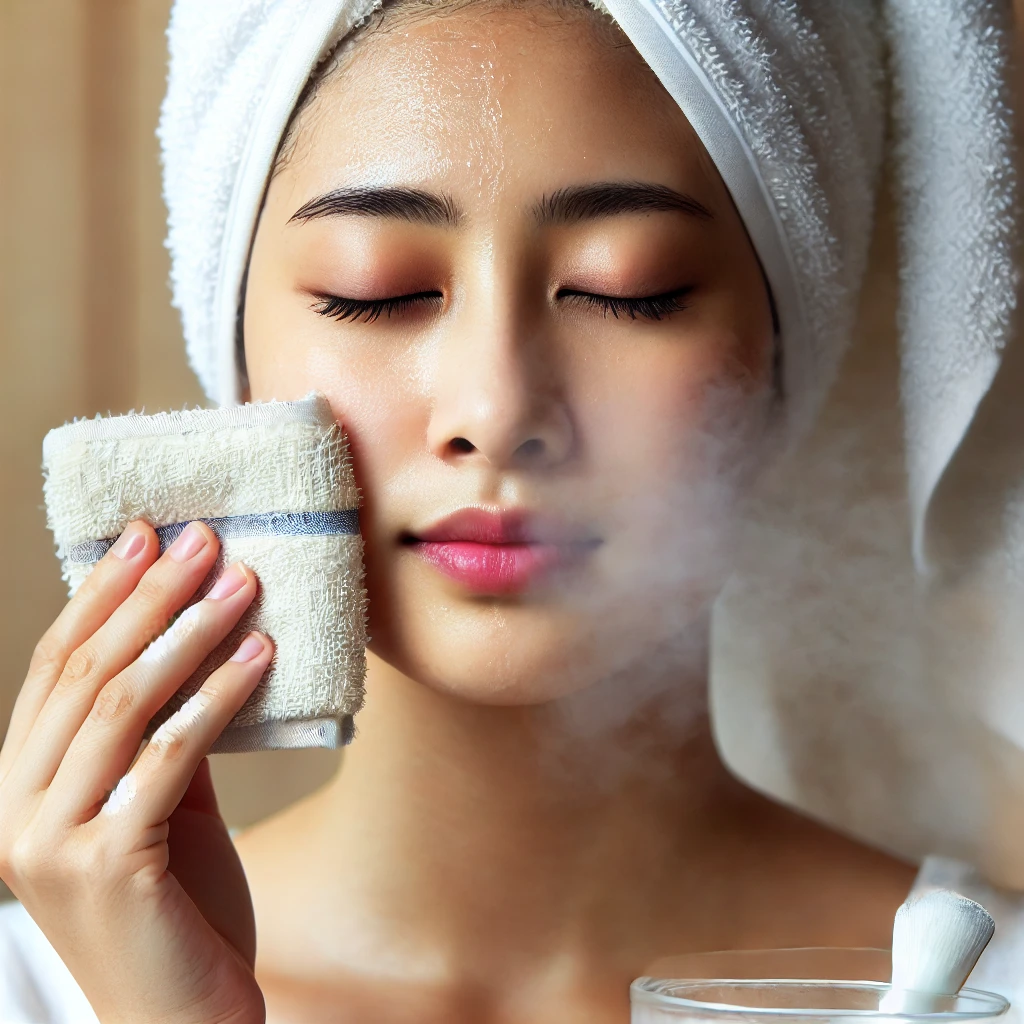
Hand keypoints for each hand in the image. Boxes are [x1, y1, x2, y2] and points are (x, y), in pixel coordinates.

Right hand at [0, 520, 272, 1023]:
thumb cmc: (177, 909)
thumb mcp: (163, 807)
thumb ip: (162, 736)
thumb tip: (199, 643)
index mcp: (21, 786)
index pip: (53, 668)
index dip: (100, 595)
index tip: (146, 534)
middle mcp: (16, 809)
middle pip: (85, 674)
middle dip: (148, 596)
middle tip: (204, 539)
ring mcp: (52, 843)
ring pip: (121, 705)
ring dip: (189, 633)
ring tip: (244, 583)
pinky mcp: (106, 866)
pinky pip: (169, 757)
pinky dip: (218, 696)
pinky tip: (262, 657)